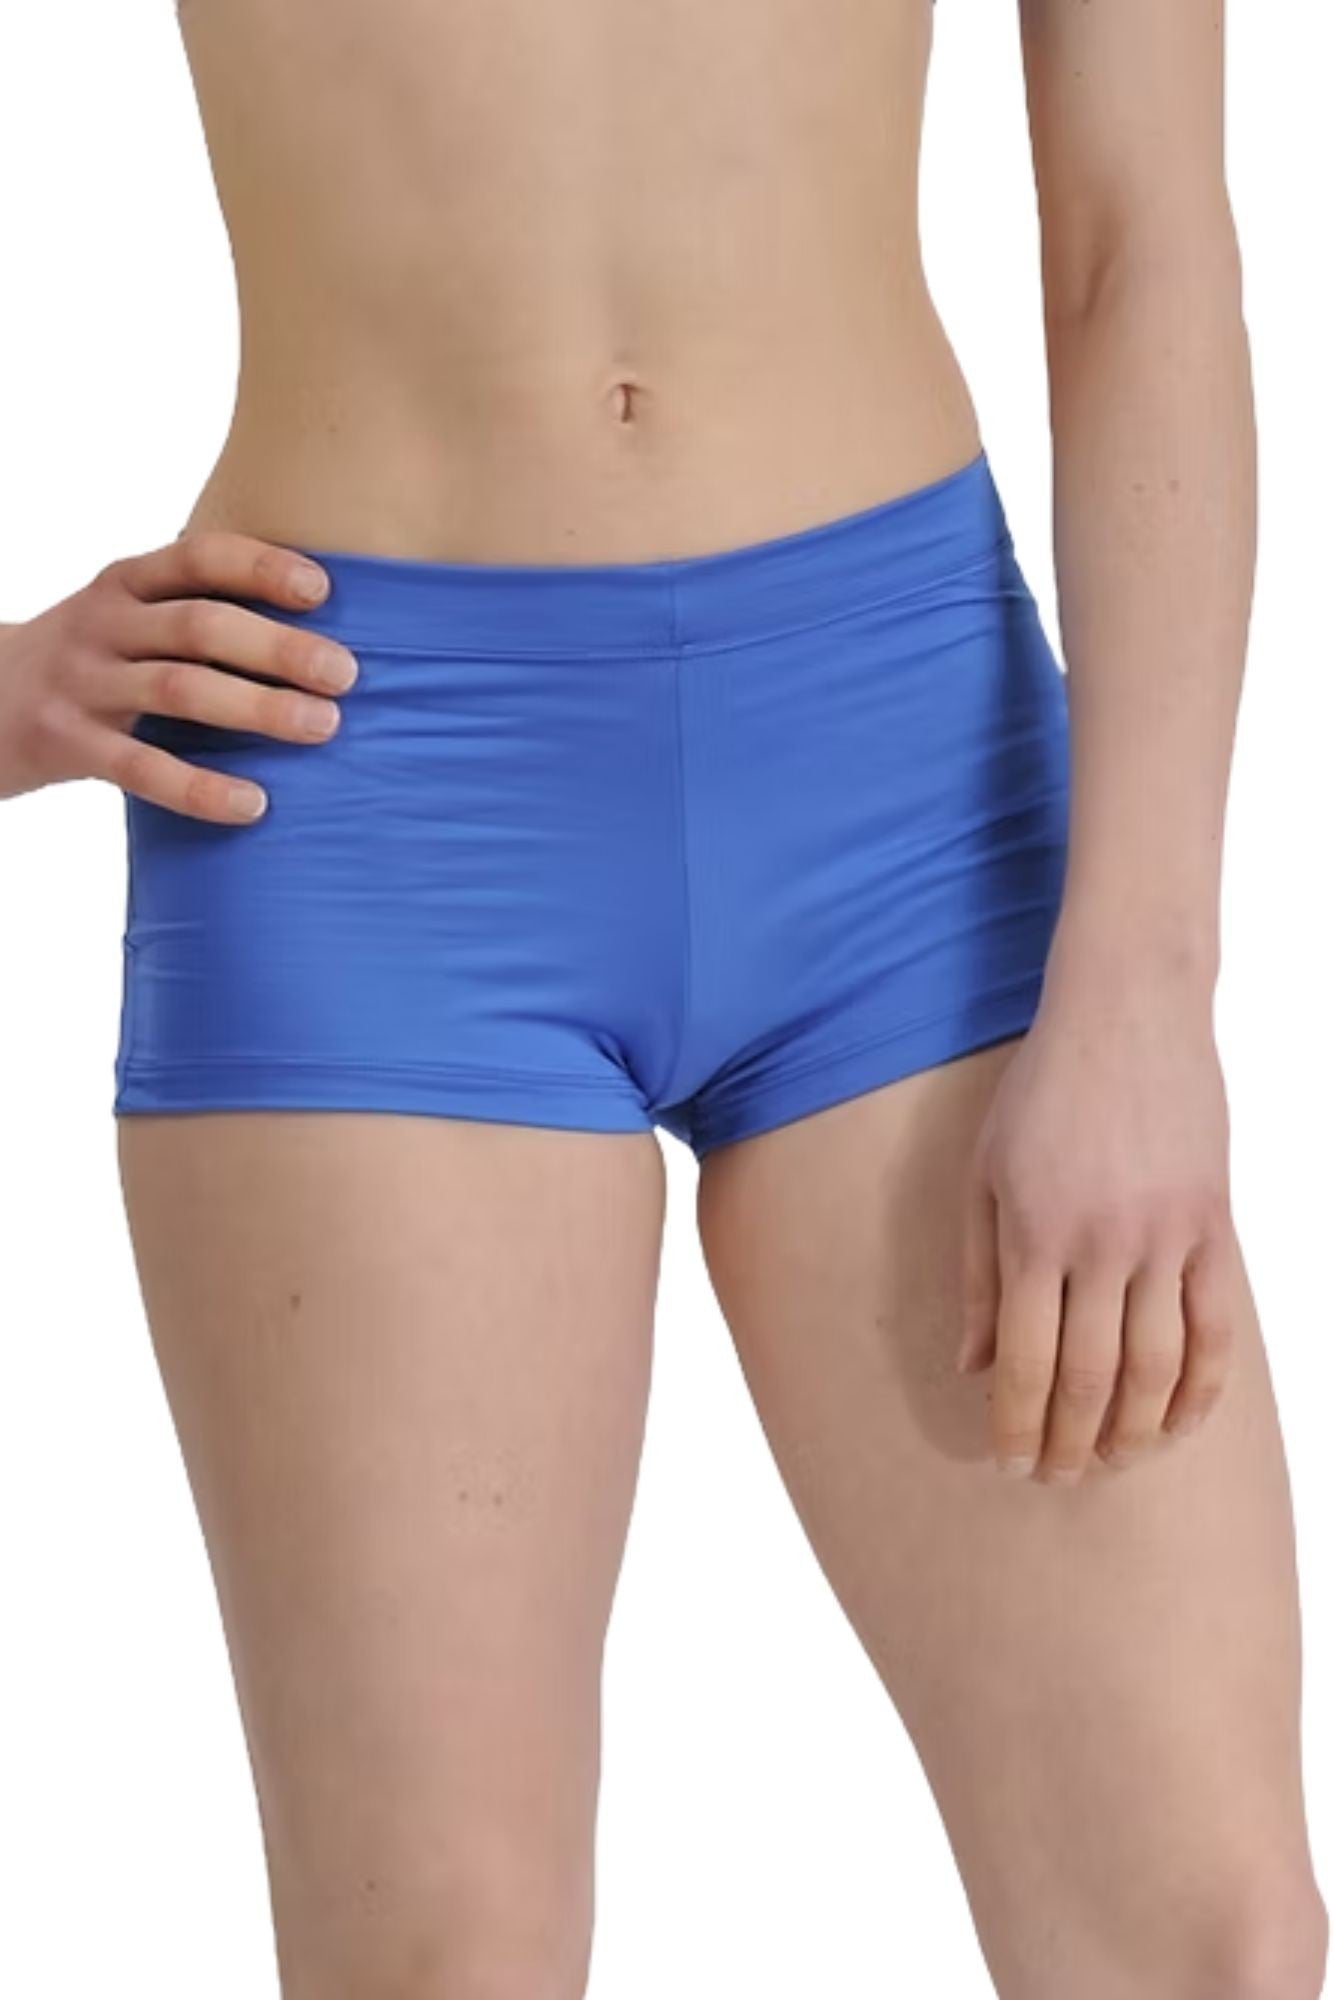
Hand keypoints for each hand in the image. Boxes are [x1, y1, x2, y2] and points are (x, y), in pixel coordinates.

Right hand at [0, 531, 358, 821]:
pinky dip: (201, 787)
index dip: (260, 567)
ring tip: (322, 726)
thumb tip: (317, 635)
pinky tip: (255, 803)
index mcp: (123, 584)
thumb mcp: (124, 620)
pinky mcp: (65, 744)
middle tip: (346, 674)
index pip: (197, 557)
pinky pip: (141, 768)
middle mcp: (101, 624)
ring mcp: (81, 684)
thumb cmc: (85, 662)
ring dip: (257, 707)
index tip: (323, 589)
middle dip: (278, 647)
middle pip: (199, 626)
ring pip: (178, 690)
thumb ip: (193, 615)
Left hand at [958, 980, 1238, 1484]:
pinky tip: (1179, 1425)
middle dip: (1068, 1443)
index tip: (1006, 1463)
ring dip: (1134, 1432)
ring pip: (1158, 1369)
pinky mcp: (1215, 1227)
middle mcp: (1102, 1244)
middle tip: (1055, 1478)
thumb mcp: (983, 1175)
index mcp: (1034, 1234)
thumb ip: (978, 1276)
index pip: (1023, 1362)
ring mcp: (1166, 1237)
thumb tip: (970, 1368)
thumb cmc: (1040, 1093)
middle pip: (1088, 1378)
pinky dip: (1202, 1390)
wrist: (1127, 1013)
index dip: (1014, 1426)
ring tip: (1110, 1462)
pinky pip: (1217, 1330)